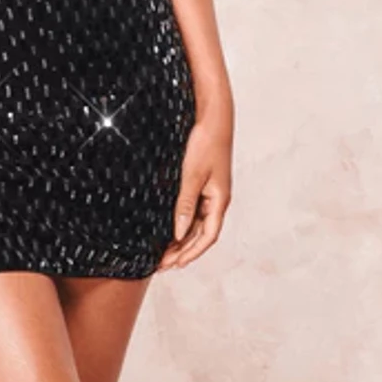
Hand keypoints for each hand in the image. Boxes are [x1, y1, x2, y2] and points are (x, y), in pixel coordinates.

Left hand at [157, 99, 232, 271]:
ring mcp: (211, 190)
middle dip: (183, 250)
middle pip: (201, 233)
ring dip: (181, 237)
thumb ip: (186, 204)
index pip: (208, 237)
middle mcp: (217, 199)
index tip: (174, 265)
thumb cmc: (206, 143)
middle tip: (162, 264)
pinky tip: (168, 224)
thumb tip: (180, 232)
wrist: (213, 116)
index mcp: (219, 200)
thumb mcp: (192, 175)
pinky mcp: (203, 180)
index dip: (191, 253)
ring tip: (162, 250)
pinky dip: (182, 220)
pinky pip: (193, 208)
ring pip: (197, 222)